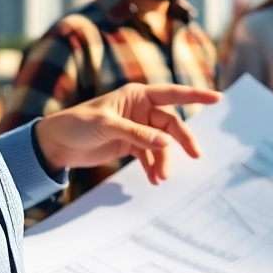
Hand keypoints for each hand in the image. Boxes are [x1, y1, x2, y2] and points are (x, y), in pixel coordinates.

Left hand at [34, 83, 220, 184]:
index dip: (195, 95)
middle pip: (170, 124)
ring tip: (160, 177)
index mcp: (136, 95)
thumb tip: (166, 143)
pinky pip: (149, 155)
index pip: (172, 94)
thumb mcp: (107, 126)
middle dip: (182, 140)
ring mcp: (136, 128)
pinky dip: (152, 166)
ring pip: (161, 143)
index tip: (217, 98)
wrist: (54, 144)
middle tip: (195, 156)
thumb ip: (137, 134)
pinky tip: (153, 178)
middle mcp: (140, 109)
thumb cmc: (77, 124)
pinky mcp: (129, 144)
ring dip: (163, 160)